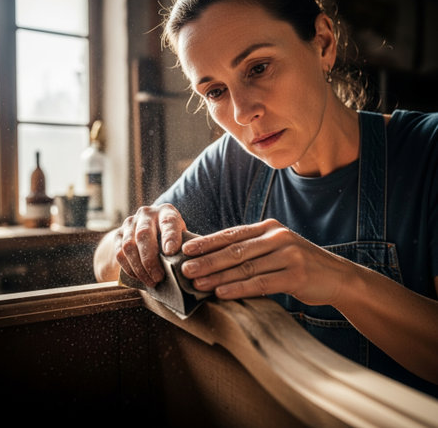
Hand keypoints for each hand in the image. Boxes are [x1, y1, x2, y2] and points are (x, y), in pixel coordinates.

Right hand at [115, 204, 186, 286]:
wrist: (148, 229)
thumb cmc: (172, 236)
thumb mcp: (182, 235)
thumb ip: (184, 245)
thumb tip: (188, 264)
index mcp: (166, 211)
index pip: (168, 221)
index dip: (170, 236)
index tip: (171, 251)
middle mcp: (146, 214)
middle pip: (144, 235)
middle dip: (151, 259)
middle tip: (159, 277)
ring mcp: (130, 223)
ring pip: (129, 246)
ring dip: (139, 268)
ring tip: (151, 281)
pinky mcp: (118, 234)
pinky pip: (119, 253)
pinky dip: (129, 268)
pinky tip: (140, 278)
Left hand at [181, 218, 349, 304]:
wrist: (336, 276)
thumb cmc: (298, 263)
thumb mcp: (276, 247)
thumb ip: (251, 248)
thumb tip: (214, 258)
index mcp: (269, 227)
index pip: (232, 234)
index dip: (208, 242)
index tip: (186, 249)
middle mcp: (277, 237)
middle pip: (235, 250)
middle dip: (207, 260)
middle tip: (185, 269)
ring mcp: (288, 255)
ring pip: (245, 267)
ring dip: (218, 277)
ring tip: (197, 284)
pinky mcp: (295, 275)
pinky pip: (261, 283)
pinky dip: (239, 289)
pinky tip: (222, 294)